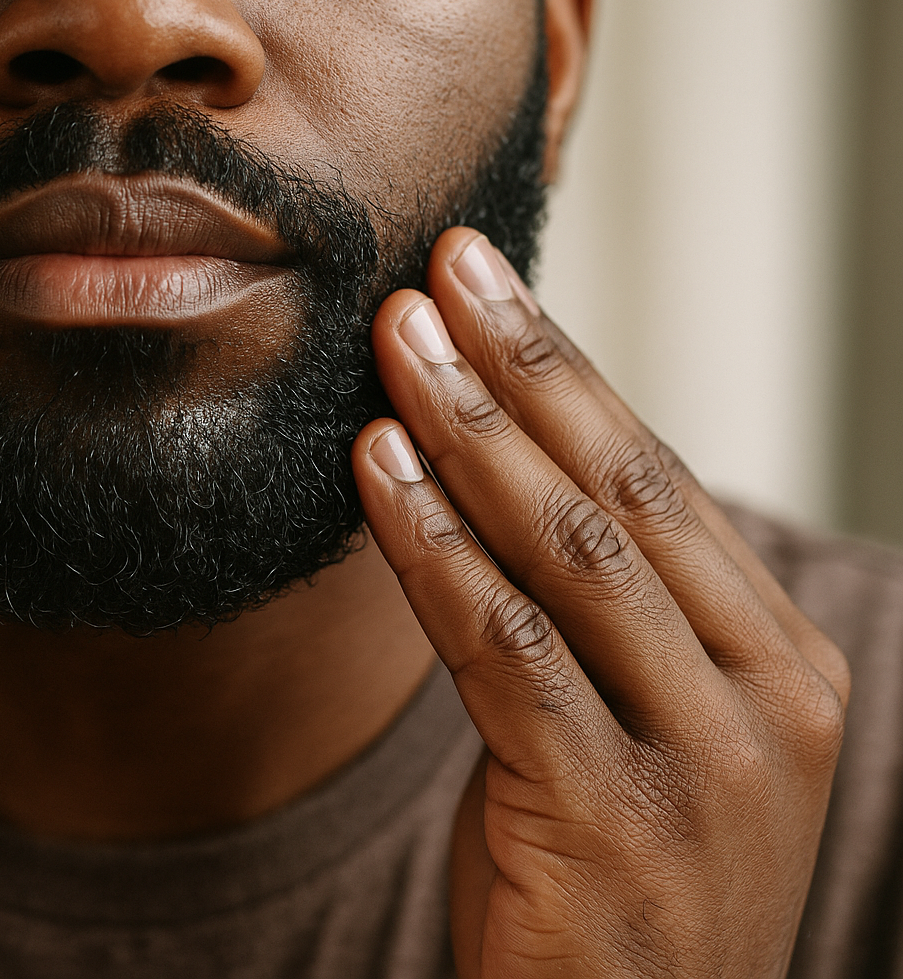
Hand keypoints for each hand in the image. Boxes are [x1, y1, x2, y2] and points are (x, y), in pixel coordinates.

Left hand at [351, 228, 850, 977]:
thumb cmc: (610, 885)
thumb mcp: (631, 732)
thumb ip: (597, 622)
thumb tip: (500, 471)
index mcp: (786, 666)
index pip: (661, 484)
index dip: (566, 371)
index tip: (484, 281)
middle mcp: (771, 704)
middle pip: (624, 494)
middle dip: (520, 370)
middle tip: (436, 273)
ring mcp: (705, 765)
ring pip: (569, 555)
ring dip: (467, 436)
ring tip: (393, 347)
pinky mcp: (615, 820)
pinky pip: (504, 650)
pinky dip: (431, 549)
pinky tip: (373, 472)